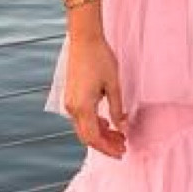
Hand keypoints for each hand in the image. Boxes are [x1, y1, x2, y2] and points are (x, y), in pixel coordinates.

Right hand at [62, 32, 128, 157]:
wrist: (84, 39)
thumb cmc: (100, 58)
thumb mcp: (113, 85)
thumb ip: (117, 109)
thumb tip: (122, 127)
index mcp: (82, 106)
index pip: (94, 137)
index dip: (108, 148)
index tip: (122, 152)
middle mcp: (72, 107)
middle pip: (87, 136)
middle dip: (105, 144)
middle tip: (123, 147)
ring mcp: (69, 102)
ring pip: (84, 128)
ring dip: (100, 135)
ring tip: (119, 136)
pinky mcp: (70, 96)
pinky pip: (81, 118)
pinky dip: (94, 124)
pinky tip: (108, 123)